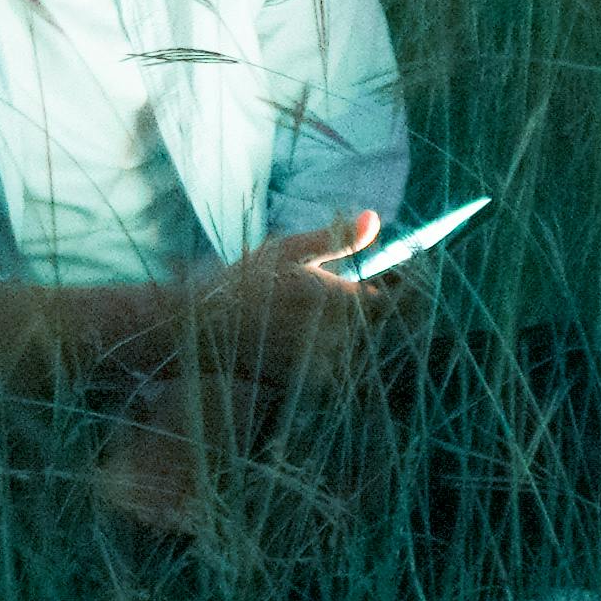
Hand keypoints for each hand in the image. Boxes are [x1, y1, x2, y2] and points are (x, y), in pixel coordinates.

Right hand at [188, 212, 390, 395]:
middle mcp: (338, 332)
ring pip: (359, 348)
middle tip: (334, 301)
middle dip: (365, 311)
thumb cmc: (249, 281)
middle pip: (374, 325)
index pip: (391, 299)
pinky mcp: (314, 382)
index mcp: (338, 296)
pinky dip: (333, 357)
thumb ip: (339, 239)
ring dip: (351, 335)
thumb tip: (376, 219)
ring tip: (313, 320)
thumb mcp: (292, 250)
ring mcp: (327, 361)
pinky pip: (340, 370)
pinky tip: (305, 342)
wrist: (208, 326)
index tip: (384, 281)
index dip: (392, 289)